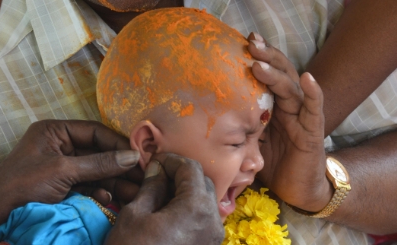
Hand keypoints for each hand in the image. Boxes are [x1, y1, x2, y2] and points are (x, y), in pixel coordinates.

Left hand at [0, 120, 139, 243]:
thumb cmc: (24, 185)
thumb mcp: (63, 171)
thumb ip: (99, 164)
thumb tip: (133, 156)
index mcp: (55, 131)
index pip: (95, 132)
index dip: (118, 143)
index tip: (139, 154)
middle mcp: (60, 145)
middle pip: (98, 152)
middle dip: (119, 166)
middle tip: (142, 176)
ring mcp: (63, 167)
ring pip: (96, 171)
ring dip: (114, 182)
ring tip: (134, 192)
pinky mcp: (64, 186)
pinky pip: (88, 185)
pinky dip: (100, 192)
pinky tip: (109, 200)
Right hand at [105, 153, 223, 244]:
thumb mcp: (136, 214)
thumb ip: (152, 186)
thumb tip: (157, 168)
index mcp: (197, 207)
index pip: (191, 169)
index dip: (171, 160)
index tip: (153, 162)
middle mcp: (213, 221)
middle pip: (203, 182)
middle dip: (181, 174)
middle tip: (157, 175)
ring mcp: (214, 237)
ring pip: (205, 200)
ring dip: (186, 190)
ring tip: (160, 193)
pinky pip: (204, 218)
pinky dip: (189, 208)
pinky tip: (168, 211)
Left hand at [246, 33, 329, 211]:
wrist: (296, 189)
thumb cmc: (273, 163)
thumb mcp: (250, 141)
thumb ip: (239, 126)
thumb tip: (210, 116)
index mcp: (274, 106)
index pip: (267, 76)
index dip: (258, 58)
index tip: (242, 42)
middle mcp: (288, 106)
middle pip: (279, 74)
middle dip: (266, 57)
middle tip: (250, 42)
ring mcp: (301, 116)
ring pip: (291, 88)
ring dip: (276, 73)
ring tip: (259, 63)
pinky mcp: (312, 131)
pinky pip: (314, 109)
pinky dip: (313, 93)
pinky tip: (308, 78)